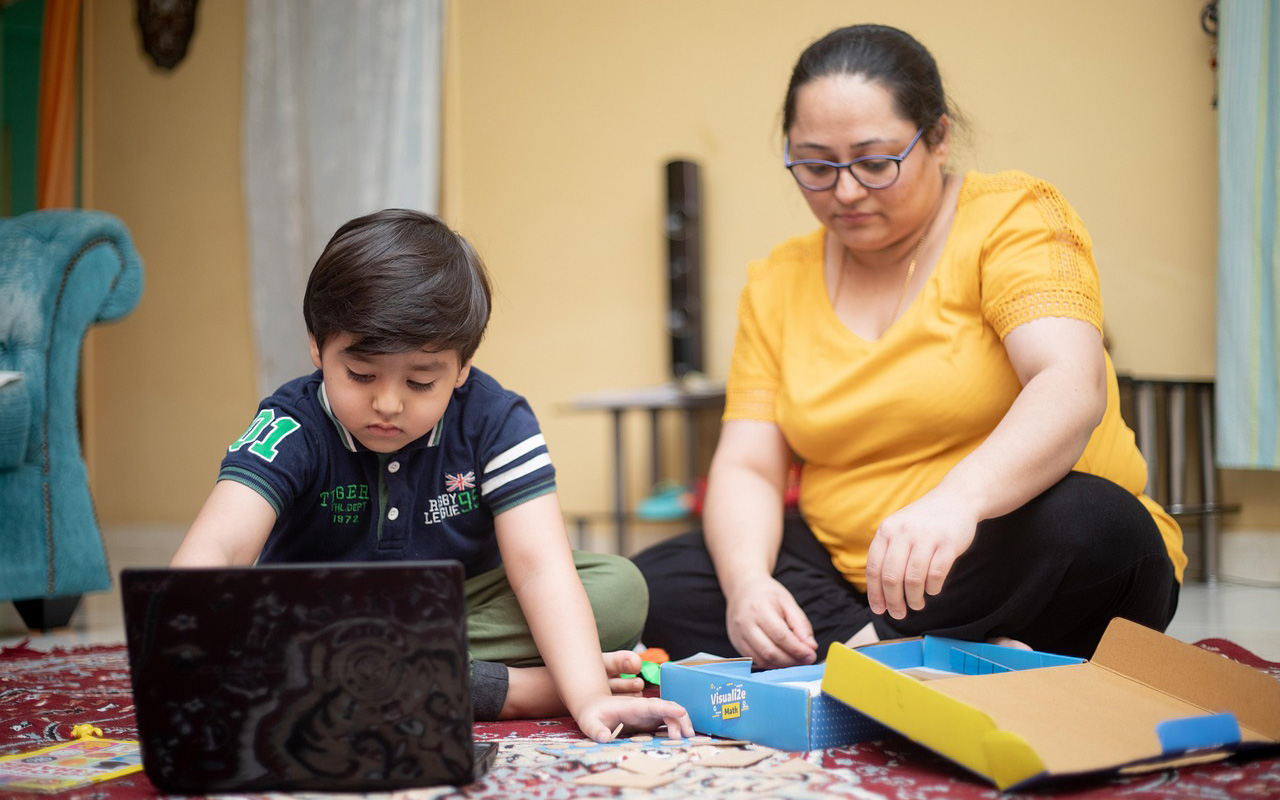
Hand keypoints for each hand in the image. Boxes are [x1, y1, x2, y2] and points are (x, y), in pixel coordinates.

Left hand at [574, 694, 694, 743]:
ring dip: (680, 722)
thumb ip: (596, 730)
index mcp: (630, 707)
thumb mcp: (589, 722)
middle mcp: (642, 708)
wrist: (593, 707)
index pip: (651, 705)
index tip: (681, 711)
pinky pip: (666, 721)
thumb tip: (605, 738)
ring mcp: (647, 713)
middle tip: (687, 735)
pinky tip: (681, 737)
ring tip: (687, 737)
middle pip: (666, 708)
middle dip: (680, 718)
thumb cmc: (591, 714)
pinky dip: (676, 727)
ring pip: (669, 713)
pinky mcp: (649, 720)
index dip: (667, 707)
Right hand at [725, 578, 817, 667]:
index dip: (797, 649)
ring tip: (796, 661)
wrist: (742, 588)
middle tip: (806, 661)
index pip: (780, 636)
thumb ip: (801, 624)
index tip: (811, 655)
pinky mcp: (736, 643)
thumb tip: (811, 646)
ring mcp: (738, 635)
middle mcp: (745, 624)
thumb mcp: (788, 602)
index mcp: (759, 609)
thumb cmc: (767, 594)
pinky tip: (782, 660)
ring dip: (782, 665)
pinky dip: (770, 664)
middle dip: (791, 661)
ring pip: (762, 660)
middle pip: (770, 651)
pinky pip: (754, 660)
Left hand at [865, 488, 978, 619]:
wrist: (956, 499)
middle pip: (891, 577)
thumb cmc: (924, 521)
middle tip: (899, 614)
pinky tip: (932, 590)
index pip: (874, 568)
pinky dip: (932, 588)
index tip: (879, 610)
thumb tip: (879, 592)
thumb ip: (888, 553)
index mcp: (887, 530)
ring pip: (913, 579)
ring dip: (914, 598)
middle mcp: (903, 532)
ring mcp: (926, 537)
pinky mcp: (948, 543)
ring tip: (917, 605)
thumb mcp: (898, 528)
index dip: (875, 593)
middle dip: (894, 601)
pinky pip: (936, 575)